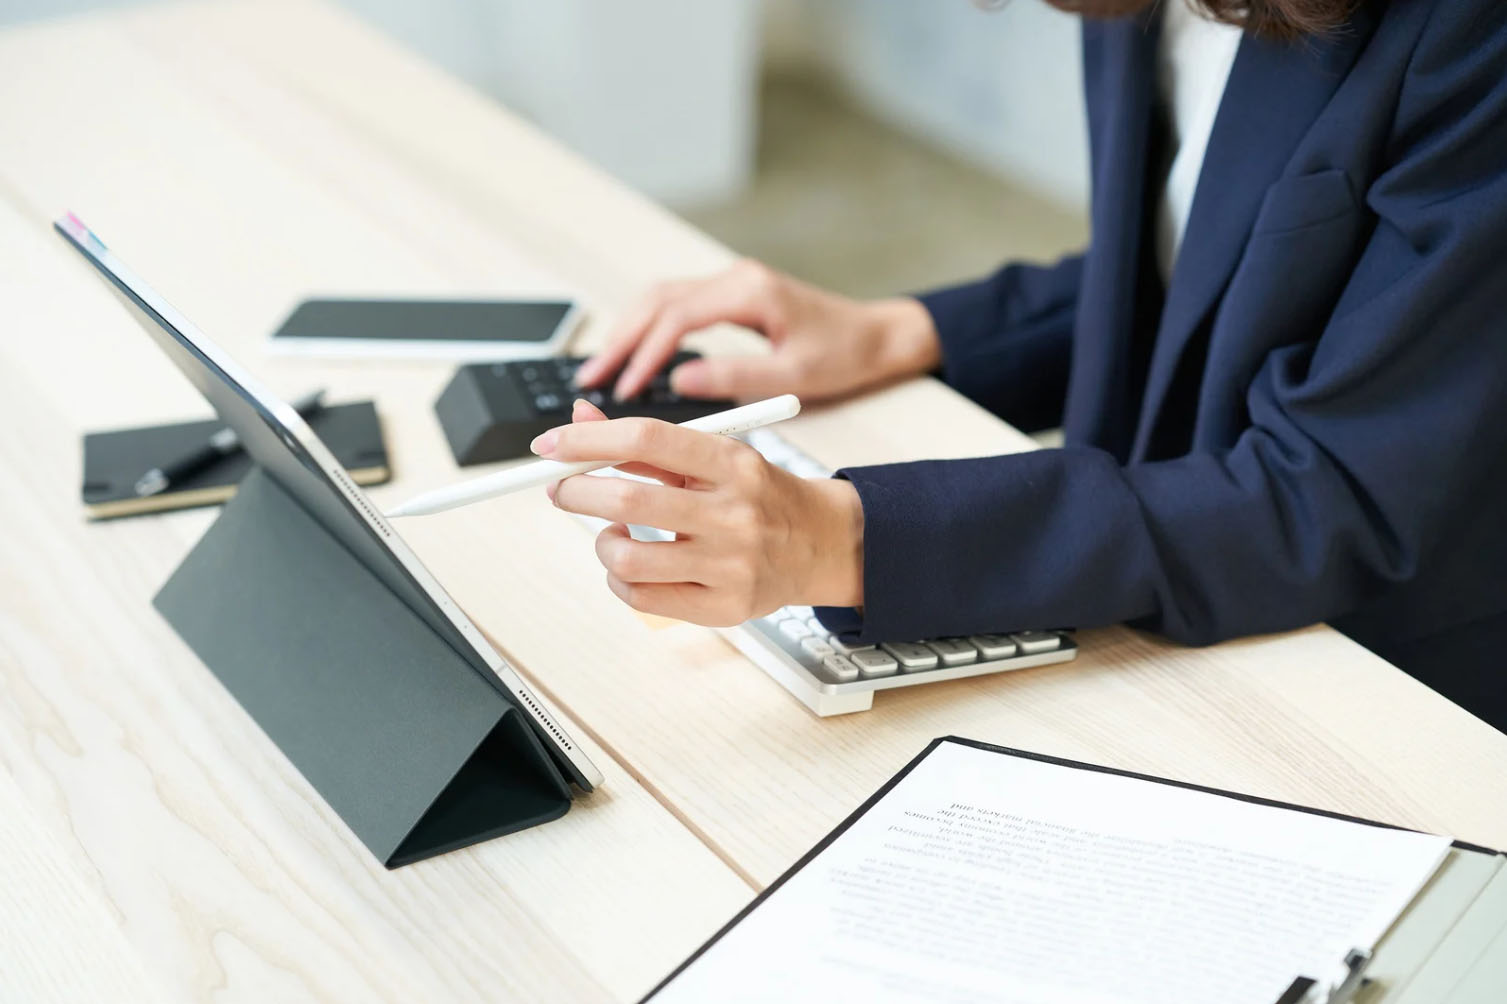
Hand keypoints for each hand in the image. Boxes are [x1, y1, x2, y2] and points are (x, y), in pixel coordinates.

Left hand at [538, 399, 864, 624]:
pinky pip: (642, 598)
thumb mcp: (712, 455)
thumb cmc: (755, 494)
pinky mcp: (725, 606)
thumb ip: (646, 441)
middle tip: (561, 488)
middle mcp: (735, 512)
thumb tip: (578, 417)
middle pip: (629, 499)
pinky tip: (631, 564)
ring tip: (610, 532)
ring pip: (628, 558)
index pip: (646, 440)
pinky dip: (619, 579)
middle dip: (577, 492)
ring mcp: (731, 564)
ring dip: (602, 542)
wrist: (818, 543)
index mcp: (732, 462)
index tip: (549, 446)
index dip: (586, 440)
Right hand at [574, 258, 940, 402]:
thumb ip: (737, 377)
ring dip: (627, 332)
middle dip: (620, 340)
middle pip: (657, 301)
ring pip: (660, 299)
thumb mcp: (795, 375)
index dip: (644, 355)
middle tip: (590, 380)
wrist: (877, 335)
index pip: (677, 318)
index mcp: (749, 292)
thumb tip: (681, 380)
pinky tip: (633, 356)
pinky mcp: (731, 295)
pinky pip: (675, 306)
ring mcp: (730, 284)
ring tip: (601, 371)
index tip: (623, 389)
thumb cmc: (845, 354)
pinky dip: (647, 329)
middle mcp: (734, 279)